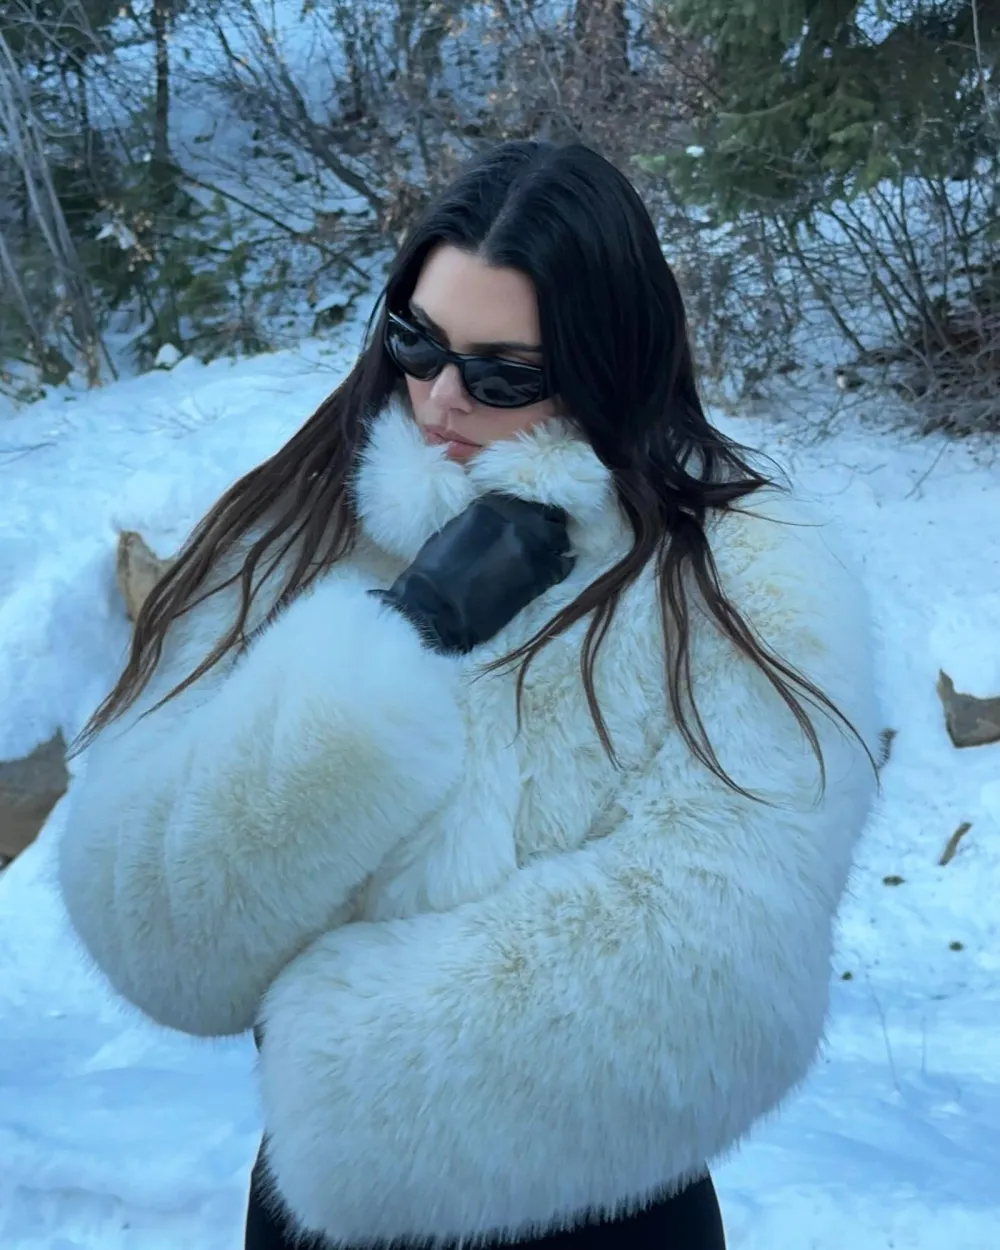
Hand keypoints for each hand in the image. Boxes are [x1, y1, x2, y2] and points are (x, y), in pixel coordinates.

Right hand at [370, 493, 574, 653]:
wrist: (437, 608)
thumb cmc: (435, 572)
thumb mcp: (457, 530)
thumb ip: (484, 519)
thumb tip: (502, 522)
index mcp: (492, 506)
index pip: (524, 500)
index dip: (529, 512)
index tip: (528, 521)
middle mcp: (517, 520)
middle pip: (548, 515)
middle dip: (547, 525)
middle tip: (544, 538)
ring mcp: (532, 547)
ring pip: (560, 537)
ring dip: (556, 545)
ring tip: (550, 554)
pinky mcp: (540, 575)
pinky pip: (564, 565)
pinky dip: (562, 566)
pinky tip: (555, 571)